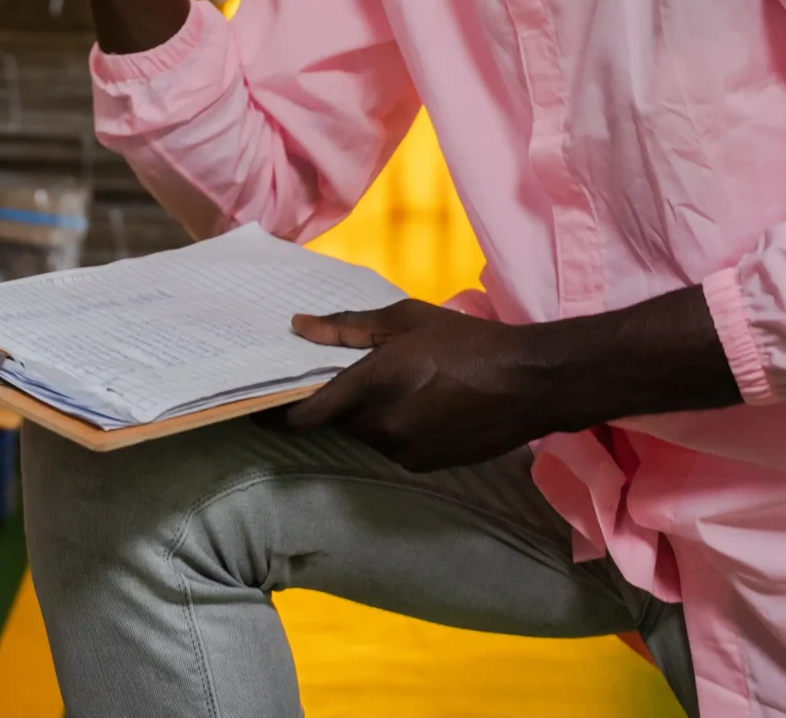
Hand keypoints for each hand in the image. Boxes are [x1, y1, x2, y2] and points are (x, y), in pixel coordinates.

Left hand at [284, 300, 559, 471]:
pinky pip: (393, 445)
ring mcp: (404, 451)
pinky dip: (393, 426)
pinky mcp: (424, 465)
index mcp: (373, 385)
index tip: (255, 406)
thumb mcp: (405, 319)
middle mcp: (382, 426)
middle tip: (340, 375)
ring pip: (365, 434)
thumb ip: (347, 327)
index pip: (306, 415)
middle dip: (331, 402)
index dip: (276, 414)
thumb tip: (298, 327)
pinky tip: (422, 403)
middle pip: (336, 422)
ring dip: (366, 414)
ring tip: (396, 383)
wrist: (530, 383)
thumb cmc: (467, 341)